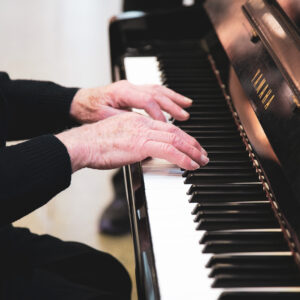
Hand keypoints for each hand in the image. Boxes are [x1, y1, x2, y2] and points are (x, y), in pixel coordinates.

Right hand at [56, 112, 208, 171]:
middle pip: (175, 131)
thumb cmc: (95, 144)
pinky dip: (183, 158)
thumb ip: (134, 143)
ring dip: (192, 150)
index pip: (165, 127)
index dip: (181, 136)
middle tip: (202, 152)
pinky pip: (169, 150)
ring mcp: (142, 132)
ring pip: (175, 139)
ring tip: (202, 160)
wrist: (83, 144)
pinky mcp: (141, 144)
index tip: (189, 144)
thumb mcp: (118, 138)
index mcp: (137, 121)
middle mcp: (142, 124)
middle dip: (192, 143)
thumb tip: (143, 153)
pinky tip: (191, 165)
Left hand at [70, 80, 191, 122]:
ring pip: (157, 90)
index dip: (159, 115)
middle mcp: (129, 87)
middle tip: (185, 117)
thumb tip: (143, 131)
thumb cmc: (87, 110)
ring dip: (173, 99)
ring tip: (187, 107)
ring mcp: (131, 88)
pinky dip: (166, 97)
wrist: (78, 103)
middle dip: (173, 106)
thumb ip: (124, 122)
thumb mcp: (103, 119)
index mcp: (122, 92)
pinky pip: (153, 91)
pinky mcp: (132, 92)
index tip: (166, 127)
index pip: (147, 102)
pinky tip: (174, 102)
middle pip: (157, 94)